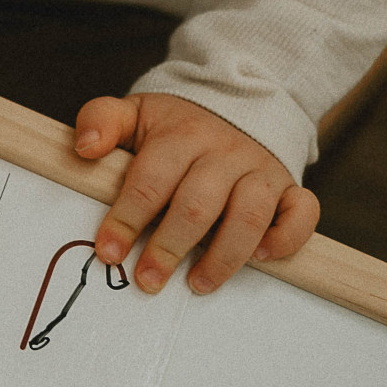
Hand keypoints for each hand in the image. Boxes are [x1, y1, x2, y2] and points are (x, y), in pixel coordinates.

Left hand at [78, 94, 319, 294]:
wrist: (236, 102)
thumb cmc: (175, 125)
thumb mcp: (135, 113)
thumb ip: (102, 121)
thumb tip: (84, 148)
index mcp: (180, 136)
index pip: (150, 181)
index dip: (126, 219)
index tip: (108, 252)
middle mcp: (224, 152)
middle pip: (197, 204)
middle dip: (169, 247)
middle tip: (148, 280)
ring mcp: (260, 170)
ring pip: (250, 215)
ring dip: (224, 256)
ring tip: (196, 284)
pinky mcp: (289, 186)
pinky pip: (302, 213)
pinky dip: (286, 238)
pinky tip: (262, 258)